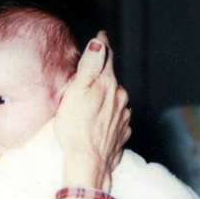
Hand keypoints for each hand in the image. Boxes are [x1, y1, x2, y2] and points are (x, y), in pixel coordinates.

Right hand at [55, 32, 130, 190]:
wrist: (88, 161)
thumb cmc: (76, 127)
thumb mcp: (77, 91)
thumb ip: (89, 65)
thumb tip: (98, 43)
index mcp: (108, 85)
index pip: (107, 58)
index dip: (103, 46)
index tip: (102, 36)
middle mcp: (120, 98)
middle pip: (112, 80)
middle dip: (103, 75)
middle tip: (91, 74)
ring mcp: (123, 117)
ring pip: (116, 100)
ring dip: (107, 97)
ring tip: (94, 101)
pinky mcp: (121, 135)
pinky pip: (118, 120)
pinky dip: (110, 117)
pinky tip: (101, 122)